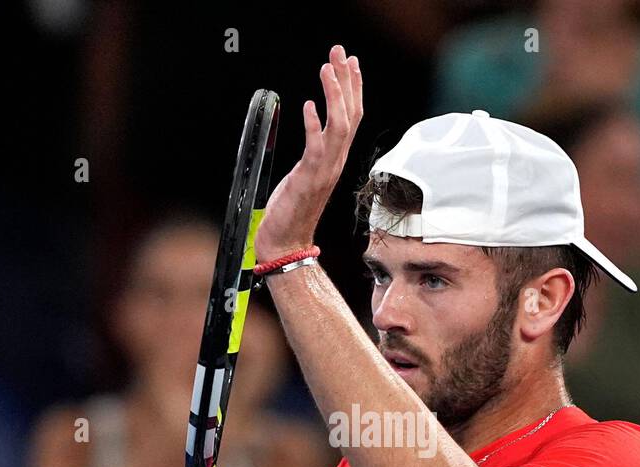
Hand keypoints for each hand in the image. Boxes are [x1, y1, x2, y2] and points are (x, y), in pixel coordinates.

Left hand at [254, 44, 362, 262]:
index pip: (352, 117)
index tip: (350, 62)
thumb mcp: (305, 174)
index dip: (353, 88)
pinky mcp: (309, 178)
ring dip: (334, 95)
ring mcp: (325, 170)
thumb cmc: (291, 210)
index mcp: (335, 159)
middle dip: (347, 80)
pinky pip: (316, 148)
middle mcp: (335, 162)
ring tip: (327, 68)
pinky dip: (313, 125)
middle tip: (341, 51)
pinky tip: (308, 105)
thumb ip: (313, 152)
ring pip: (339, 126)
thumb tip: (313, 127)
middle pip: (351, 114)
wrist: (287, 243)